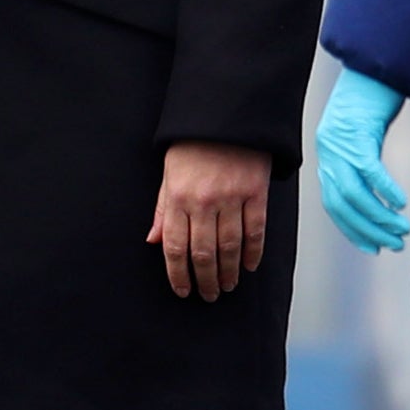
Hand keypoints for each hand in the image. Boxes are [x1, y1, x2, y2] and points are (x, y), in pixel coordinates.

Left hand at [147, 141, 270, 300]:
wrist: (225, 115)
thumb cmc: (192, 144)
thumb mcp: (168, 173)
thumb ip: (163, 210)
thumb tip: (154, 241)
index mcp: (178, 196)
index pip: (175, 246)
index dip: (178, 274)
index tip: (183, 290)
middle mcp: (204, 201)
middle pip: (204, 253)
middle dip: (205, 280)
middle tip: (208, 295)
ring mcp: (232, 197)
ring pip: (230, 247)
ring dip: (228, 272)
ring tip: (226, 286)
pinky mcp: (256, 193)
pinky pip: (255, 231)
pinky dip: (252, 253)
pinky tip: (248, 266)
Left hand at [315, 67, 409, 253]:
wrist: (372, 67)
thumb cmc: (370, 101)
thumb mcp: (360, 136)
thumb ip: (361, 162)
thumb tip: (376, 194)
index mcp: (328, 155)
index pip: (333, 204)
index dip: (352, 229)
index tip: (371, 247)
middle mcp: (329, 152)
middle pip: (343, 204)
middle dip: (368, 230)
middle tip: (393, 245)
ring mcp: (341, 144)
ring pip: (356, 194)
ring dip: (379, 217)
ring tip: (401, 230)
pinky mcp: (358, 133)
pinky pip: (369, 170)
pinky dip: (385, 190)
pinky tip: (400, 203)